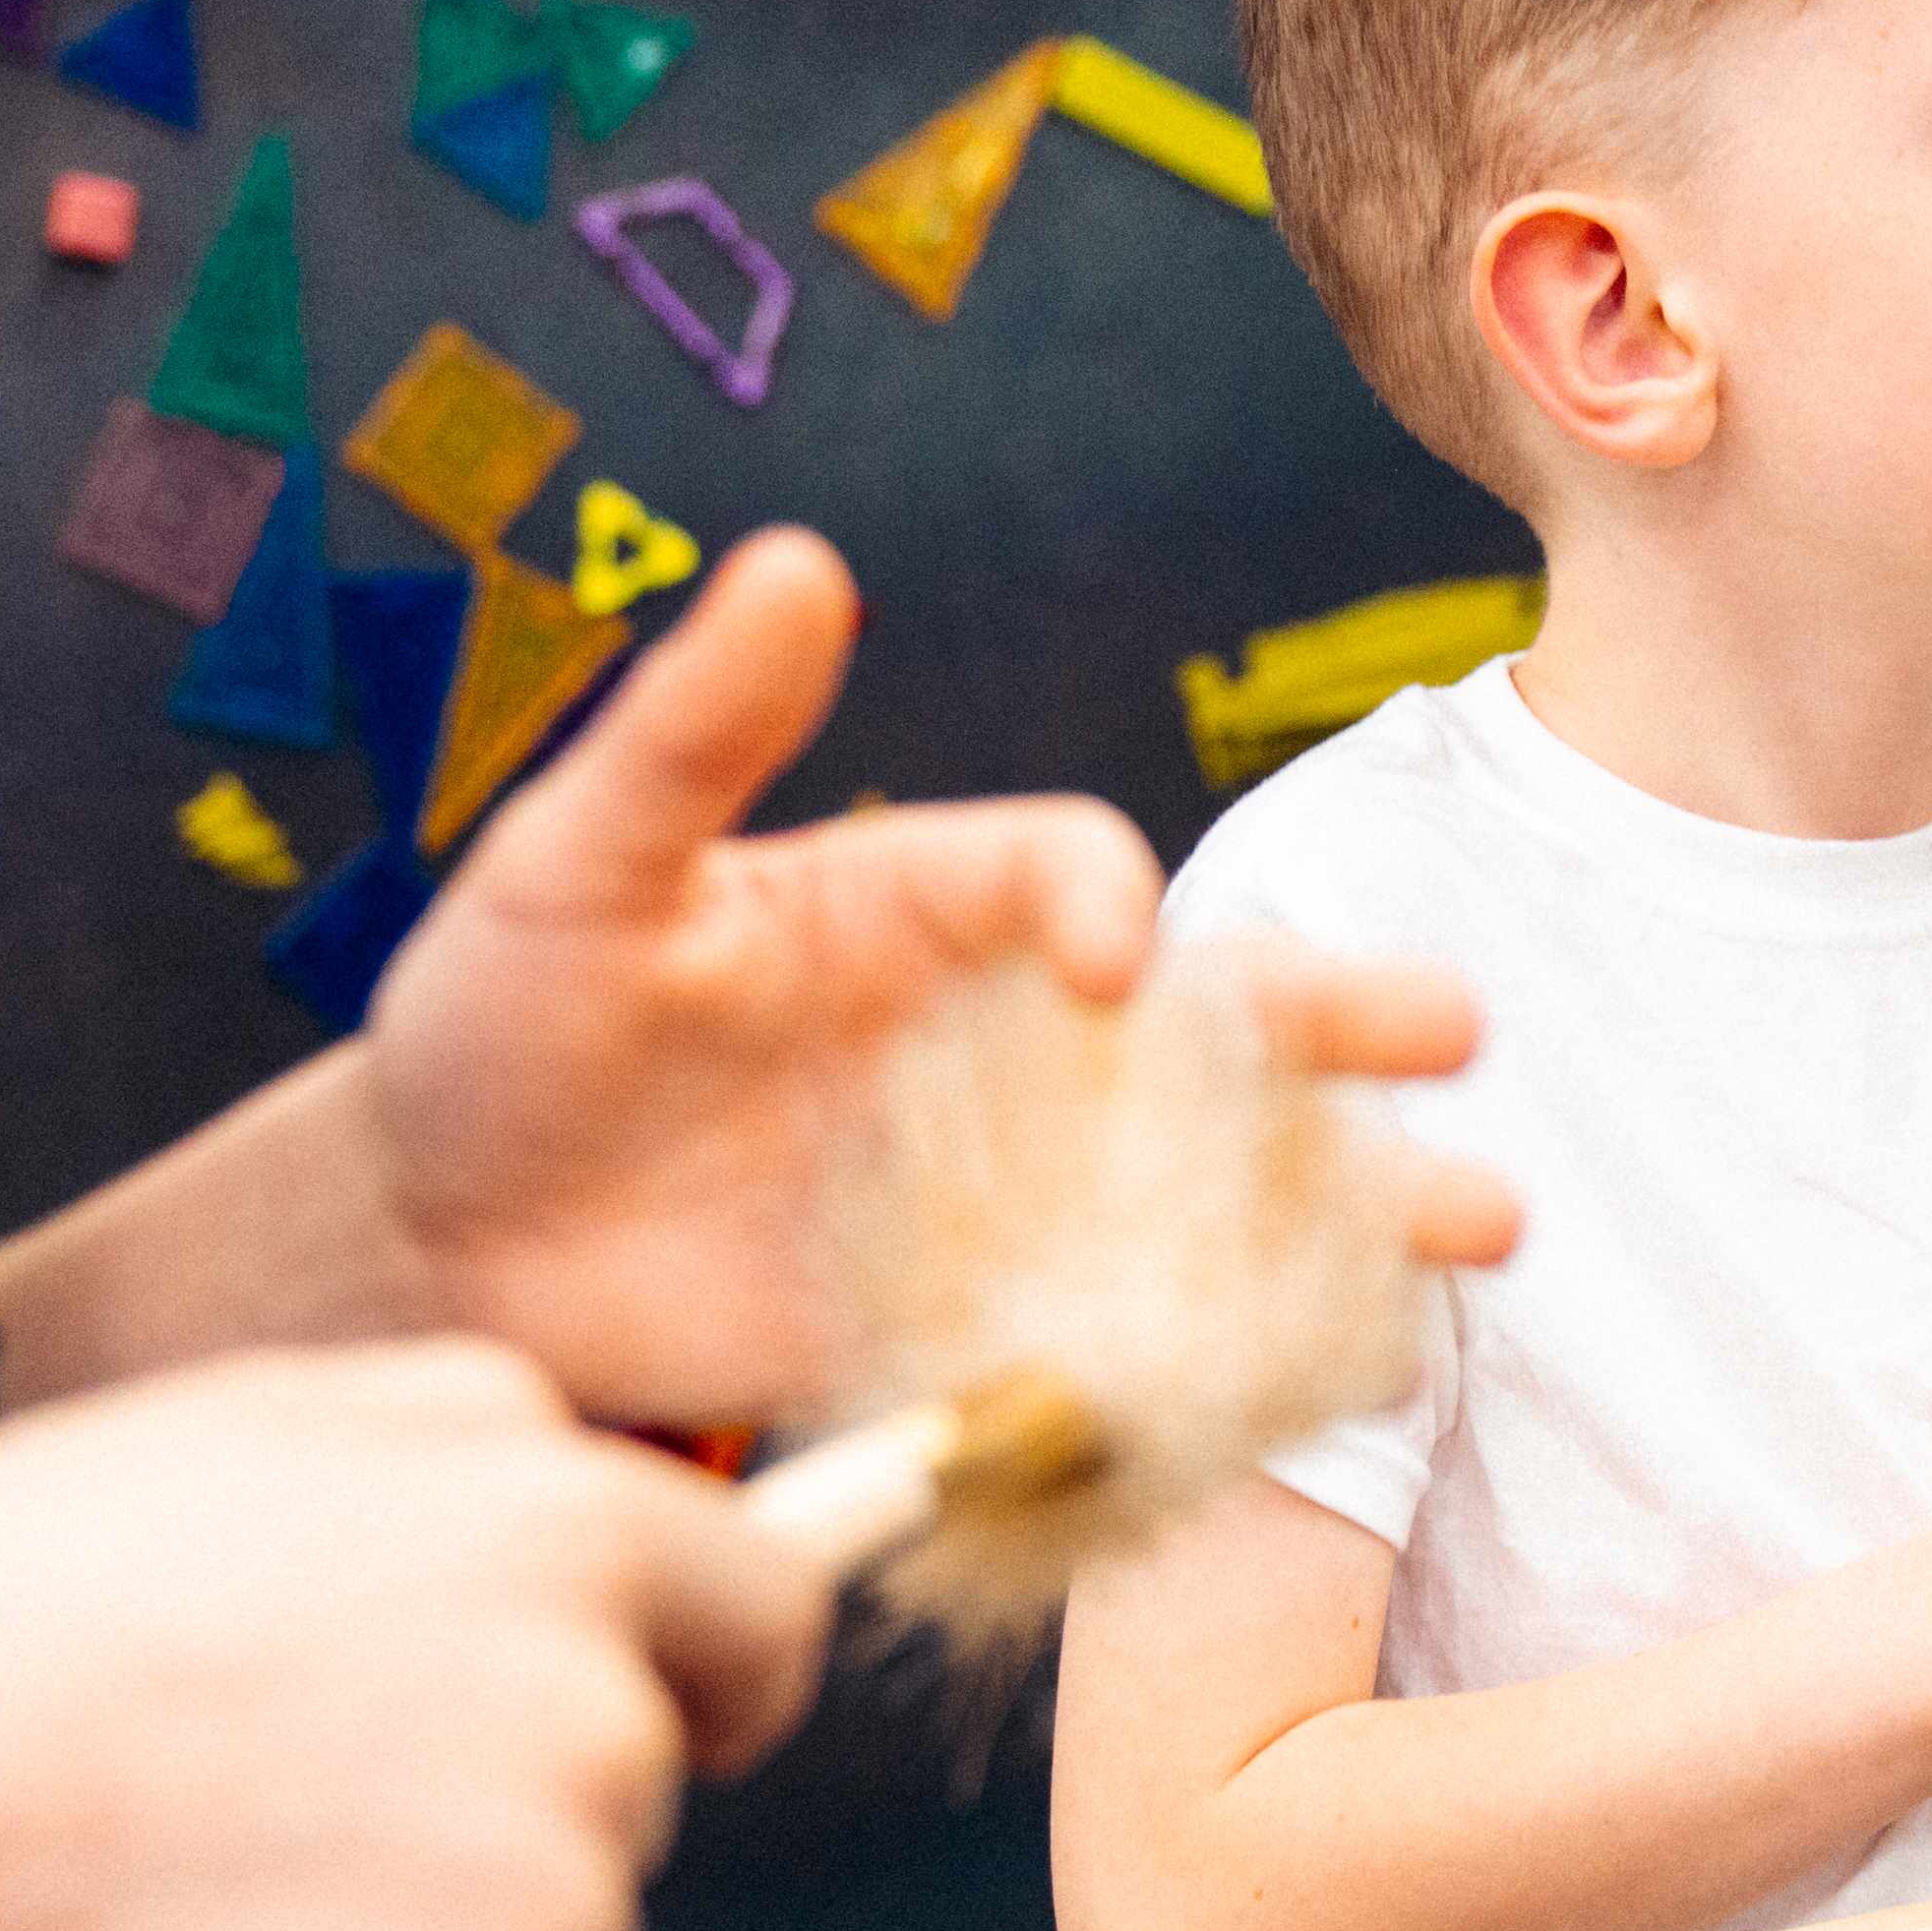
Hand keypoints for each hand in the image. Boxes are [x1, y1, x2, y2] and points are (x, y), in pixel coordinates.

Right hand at [0, 1336, 823, 1930]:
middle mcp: (595, 1696)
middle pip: (639, 1787)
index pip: (763, 1608)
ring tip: (235, 1890)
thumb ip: (458, 1447)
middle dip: (517, 1808)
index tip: (694, 1721)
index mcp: (557, 1520)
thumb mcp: (255, 1422)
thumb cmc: (19, 1601)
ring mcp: (558, 1884)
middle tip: (301, 1804)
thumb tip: (577, 1484)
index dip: (720, 1677)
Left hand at [356, 534, 1506, 1423]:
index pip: (1066, 872)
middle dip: (1341, 1024)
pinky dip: (1251, 1361)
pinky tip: (1363, 1368)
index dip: (1104, 903)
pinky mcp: (986, 1339)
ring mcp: (1014, 1203)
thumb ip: (693, 731)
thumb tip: (792, 562)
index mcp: (928, 906)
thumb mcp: (581, 862)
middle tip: (1457, 1030)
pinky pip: (1141, 1345)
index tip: (1108, 972)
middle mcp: (1009, 1047)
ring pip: (1225, 1185)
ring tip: (1481, 1222)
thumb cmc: (508, 1018)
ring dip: (1361, 1200)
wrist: (450, 1245)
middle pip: (1212, 1019)